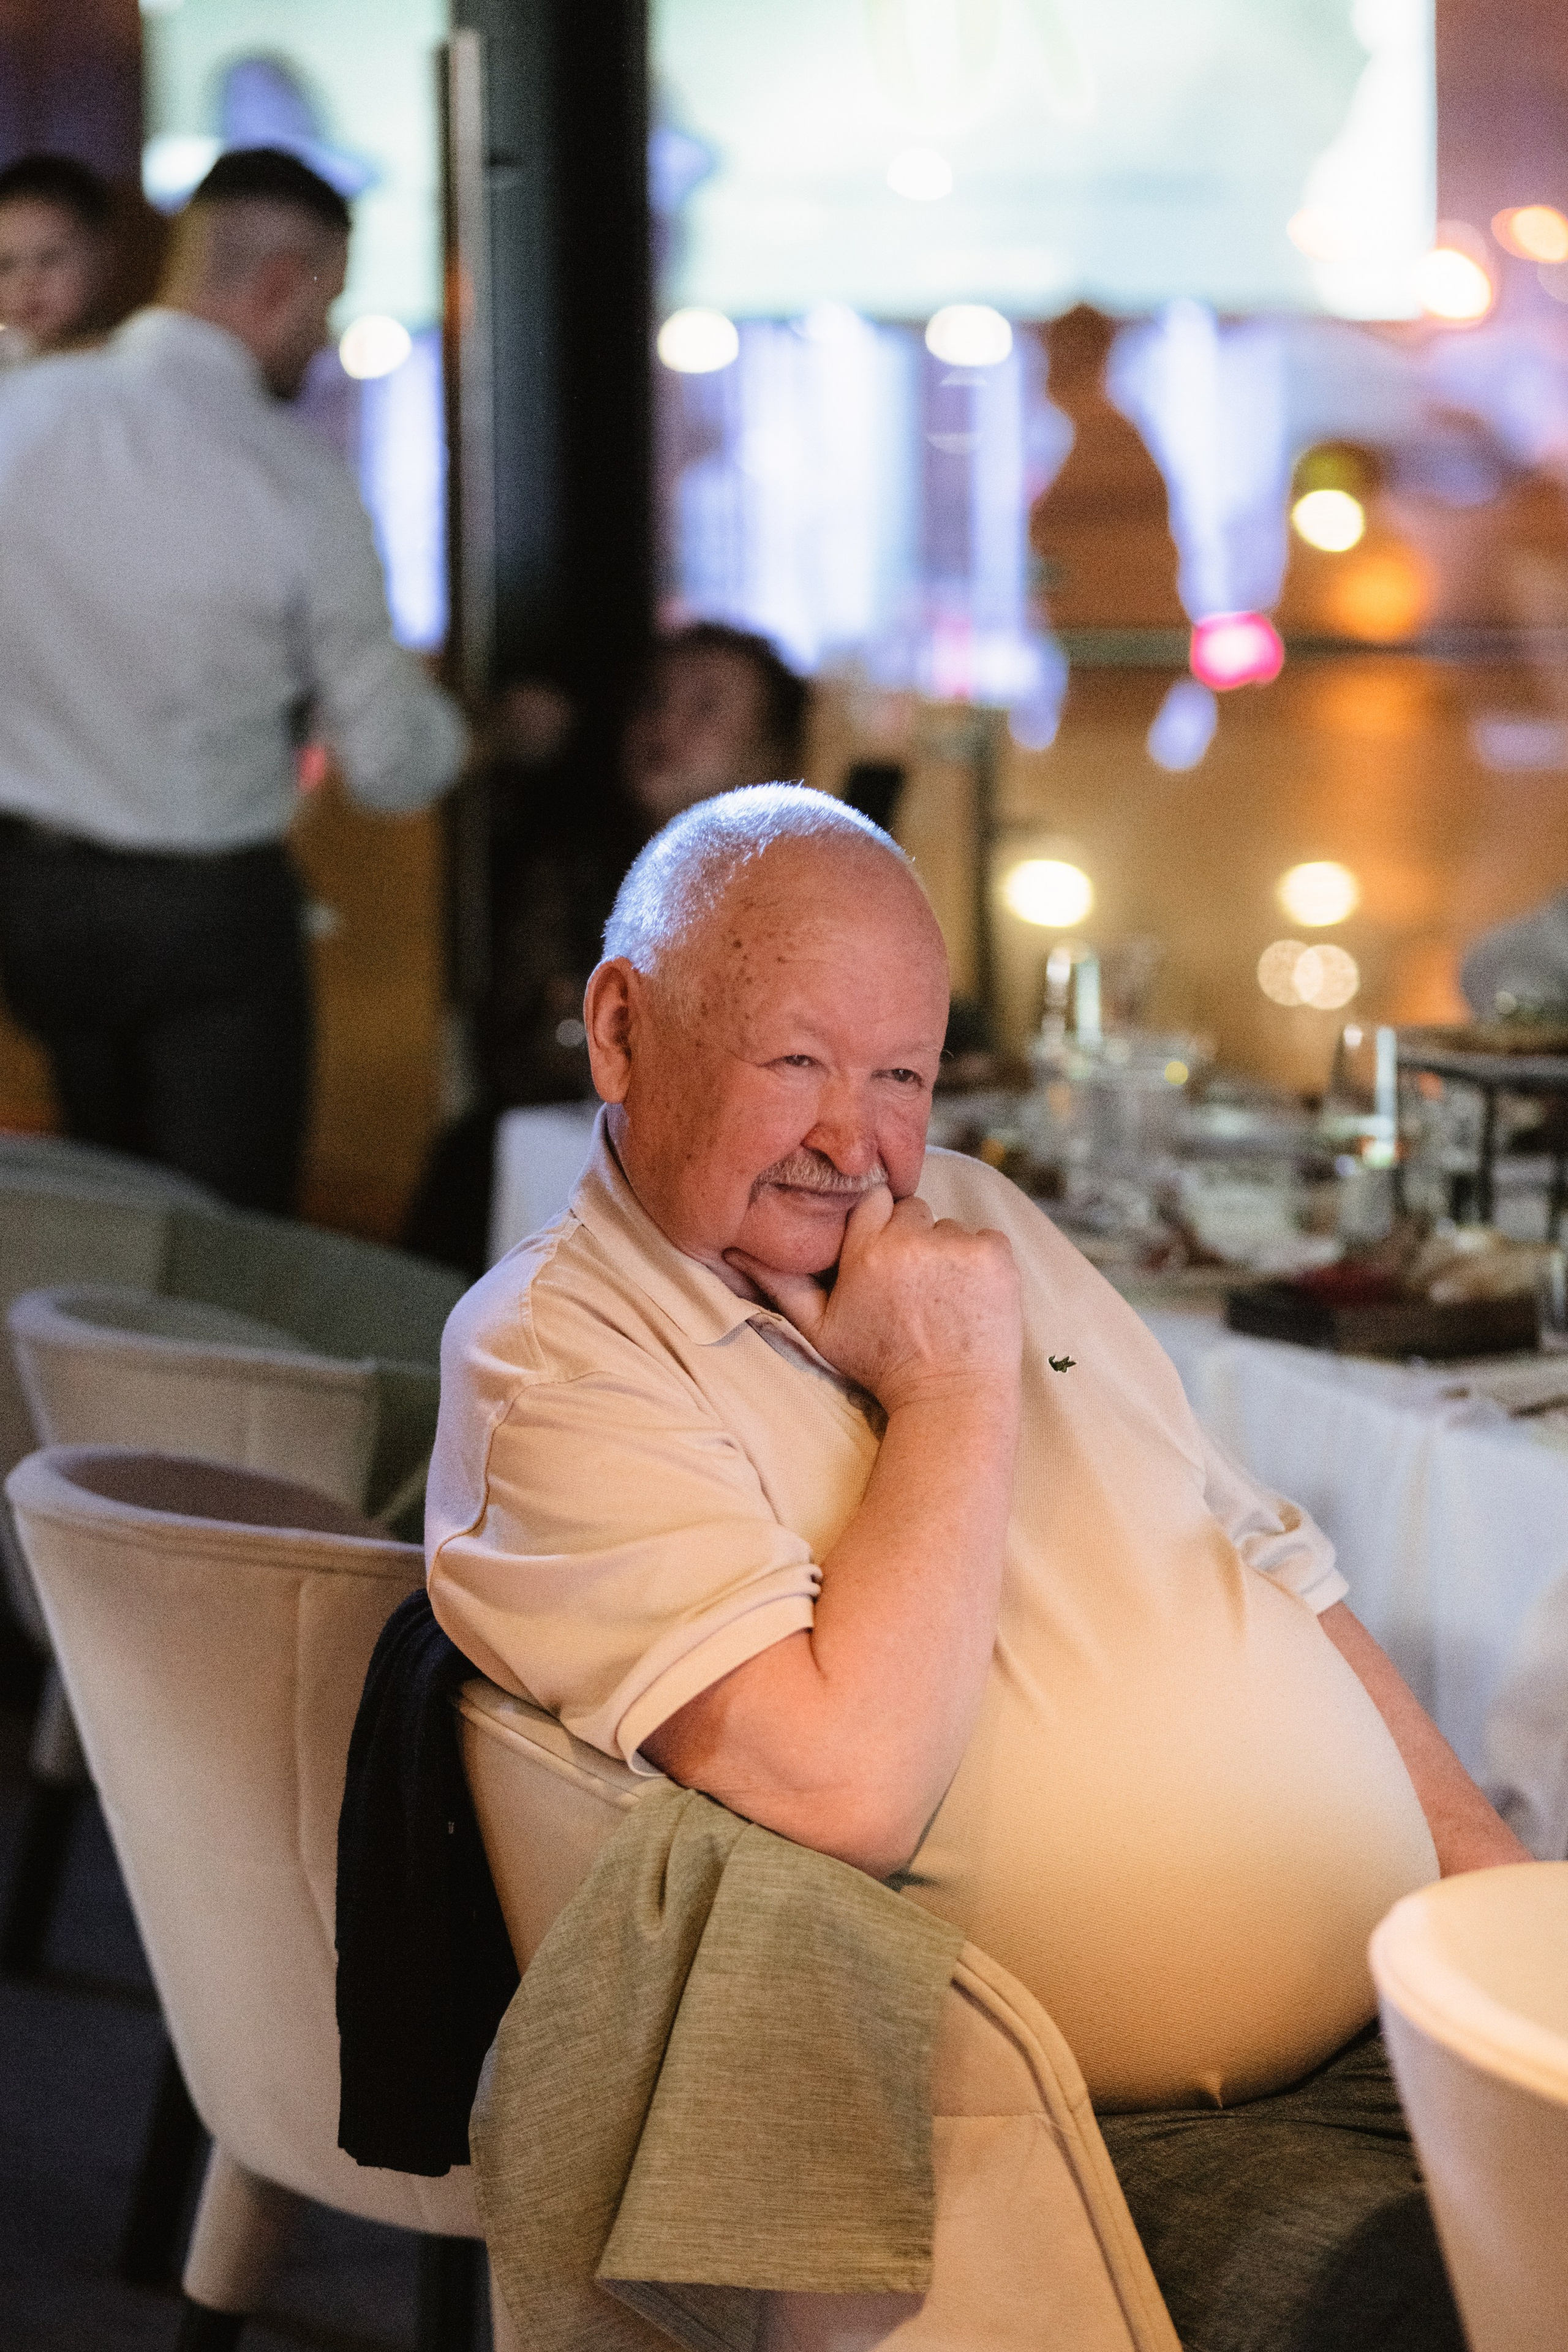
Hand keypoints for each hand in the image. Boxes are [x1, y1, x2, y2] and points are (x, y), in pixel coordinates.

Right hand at [727, 1186, 1021, 1414]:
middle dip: (913, 1239)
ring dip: (948, 1253)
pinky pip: (986, 1238)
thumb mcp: (821, 1330)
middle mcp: (910, 1241)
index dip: (880, 1228)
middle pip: (912, 1210)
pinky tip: (970, 1298)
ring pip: (950, 1227)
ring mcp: (957, 1246)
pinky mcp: (996, 1256)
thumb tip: (734, 1250)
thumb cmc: (881, 1366)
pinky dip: (982, 1262)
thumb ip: (782, 1284)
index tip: (886, 1260)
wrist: (949, 1399)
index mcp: (866, 1251)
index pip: (874, 1201)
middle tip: (915, 1286)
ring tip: (943, 1298)